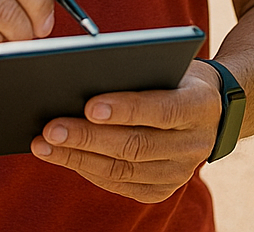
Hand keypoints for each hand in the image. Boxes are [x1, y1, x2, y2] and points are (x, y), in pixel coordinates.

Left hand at [32, 60, 221, 202]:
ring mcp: (181, 172)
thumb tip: (79, 78)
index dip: (126, 109)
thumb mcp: (166, 63)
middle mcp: (195, 143)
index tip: (89, 106)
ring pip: (123, 170)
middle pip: (136, 145)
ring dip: (78, 158)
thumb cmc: (174, 76)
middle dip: (88, 138)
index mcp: (200, 105)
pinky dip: (89, 170)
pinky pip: (121, 185)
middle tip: (50, 129)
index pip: (162, 110)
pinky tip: (63, 157)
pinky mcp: (164, 189)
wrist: (210, 111)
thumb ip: (135, 72)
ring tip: (44, 145)